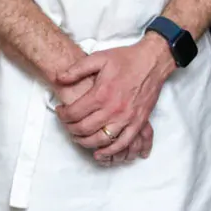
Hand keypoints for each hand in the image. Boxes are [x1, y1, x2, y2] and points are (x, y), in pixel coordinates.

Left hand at [54, 36, 175, 163]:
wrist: (152, 61)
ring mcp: (126, 118)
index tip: (60, 112)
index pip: (74, 113)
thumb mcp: (98, 58)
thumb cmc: (125, 59)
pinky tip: (100, 153)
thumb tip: (58, 78)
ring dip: (86, 143)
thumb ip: (77, 69)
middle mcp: (113, 109)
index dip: (63, 115)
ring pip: (101, 140)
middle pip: (84, 129)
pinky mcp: (138, 123)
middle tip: (67, 125)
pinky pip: (122, 143)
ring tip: (78, 138)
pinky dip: (110, 151)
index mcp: (101, 94)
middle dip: (71, 129)